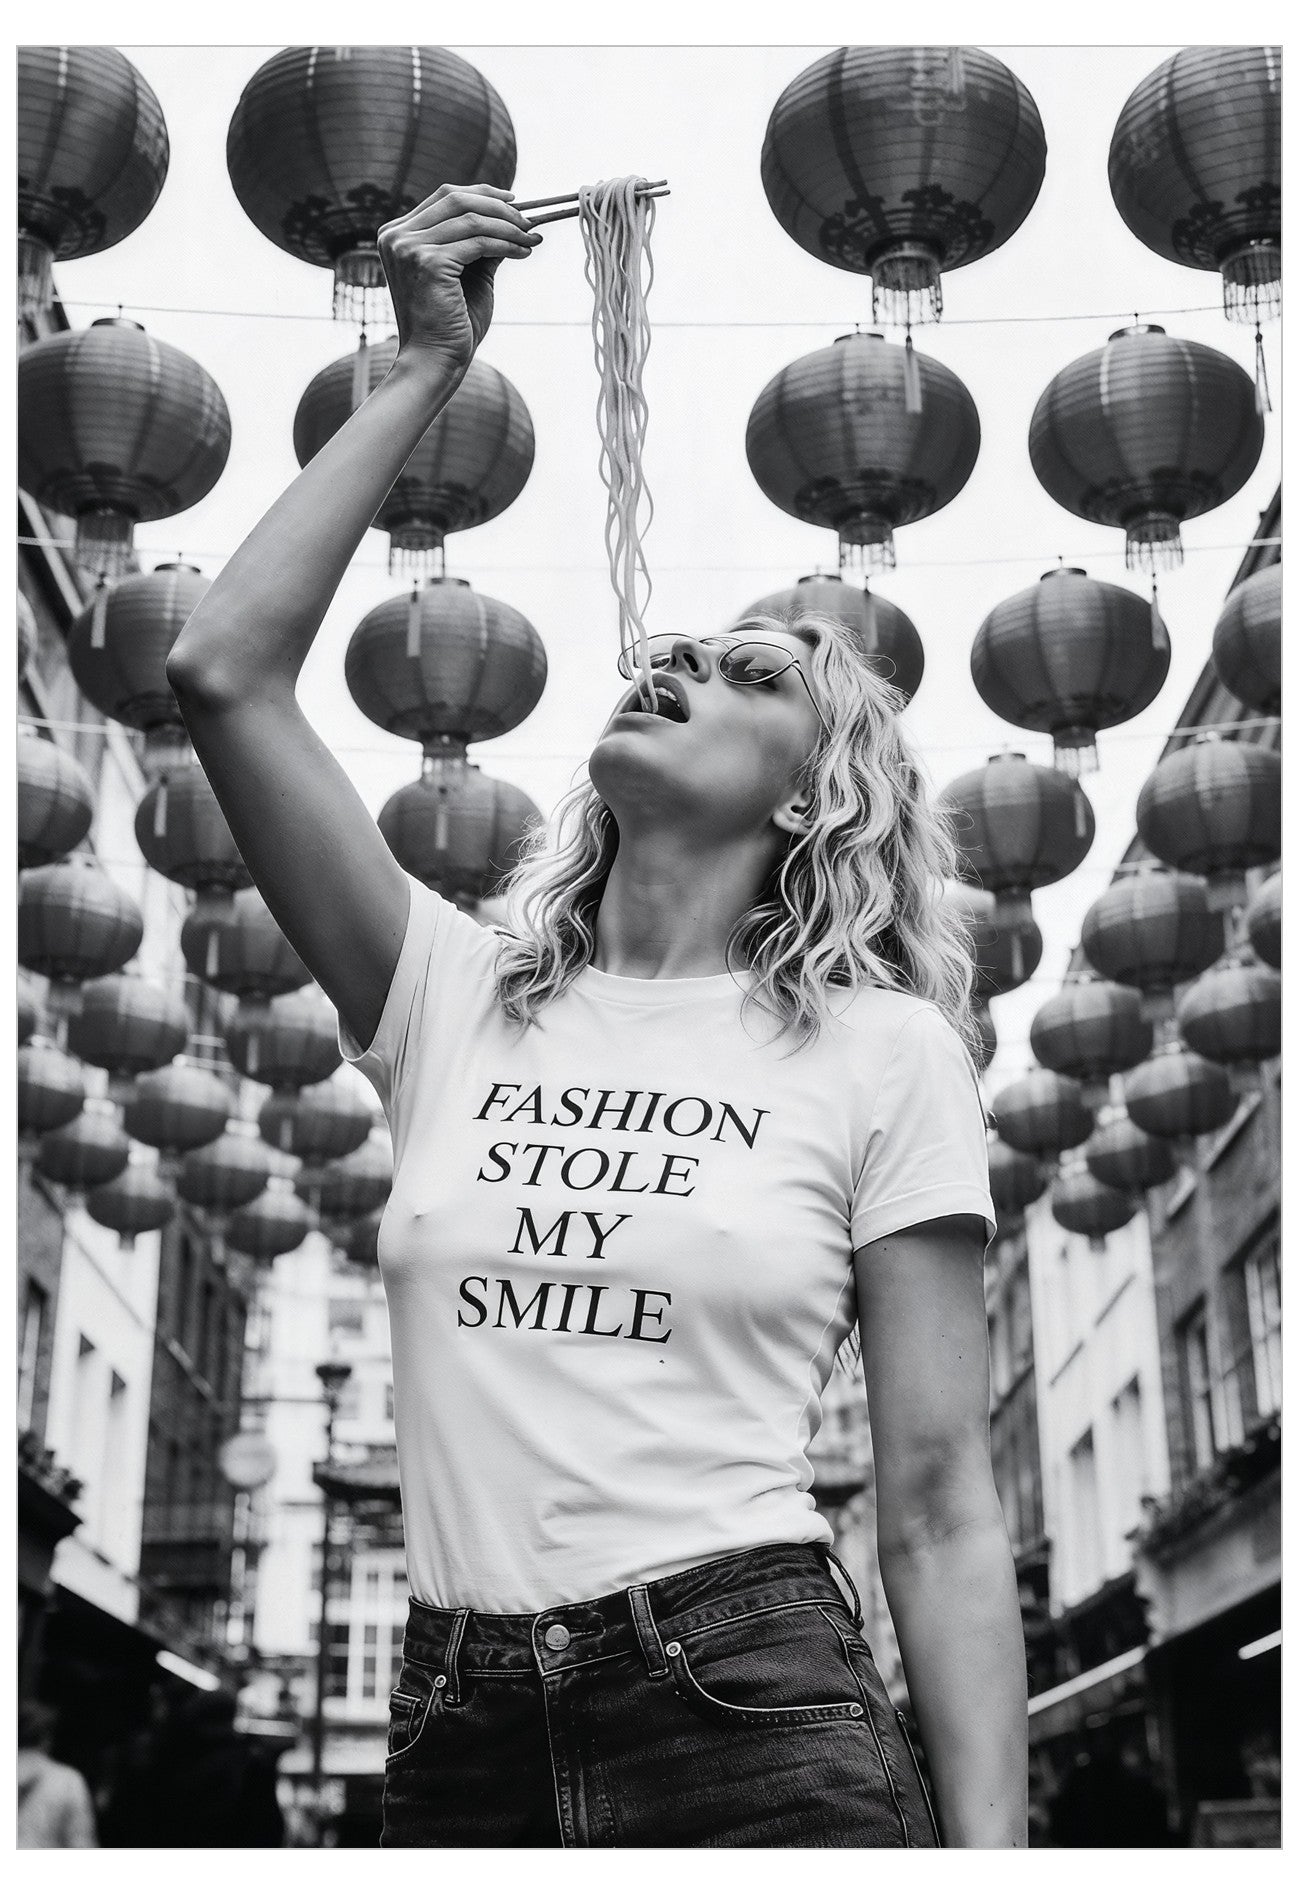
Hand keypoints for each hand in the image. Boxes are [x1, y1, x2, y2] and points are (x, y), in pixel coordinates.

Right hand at [377, 183, 540, 374]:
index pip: (444, 197)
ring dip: (508, 226)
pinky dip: (505, 243)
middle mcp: (397, 236)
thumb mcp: (466, 274)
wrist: (434, 361)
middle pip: (455, 198)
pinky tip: (522, 252)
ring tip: (531, 239)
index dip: (481, 195)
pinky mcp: (427, 262)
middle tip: (528, 220)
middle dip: (498, 206)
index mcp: (398, 234)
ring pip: (470, 219)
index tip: (512, 202)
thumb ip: (479, 244)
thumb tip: (511, 219)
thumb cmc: (449, 324)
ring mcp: (409, 247)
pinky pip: (477, 241)